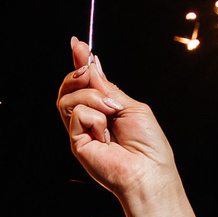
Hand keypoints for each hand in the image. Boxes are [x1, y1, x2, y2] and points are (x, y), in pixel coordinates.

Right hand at [56, 38, 181, 203]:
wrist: (148, 171)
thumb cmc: (148, 144)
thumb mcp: (130, 105)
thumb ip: (108, 87)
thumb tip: (92, 64)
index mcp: (104, 108)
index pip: (86, 82)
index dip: (80, 62)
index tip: (78, 45)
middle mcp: (90, 118)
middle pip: (70, 87)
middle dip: (78, 73)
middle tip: (88, 73)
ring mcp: (81, 130)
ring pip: (69, 97)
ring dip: (92, 96)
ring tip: (110, 111)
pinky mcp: (76, 141)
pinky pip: (76, 114)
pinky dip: (94, 117)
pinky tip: (105, 133)